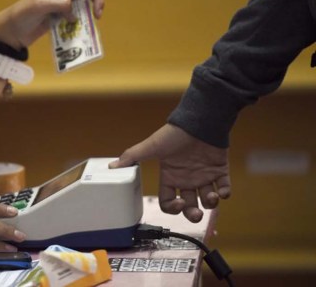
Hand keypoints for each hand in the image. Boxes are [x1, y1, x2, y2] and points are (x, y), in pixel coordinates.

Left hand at [0, 0, 103, 49]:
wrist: (11, 31)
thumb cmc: (23, 14)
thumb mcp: (39, 5)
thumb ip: (58, 4)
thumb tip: (72, 11)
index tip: (97, 14)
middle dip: (95, 8)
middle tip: (94, 21)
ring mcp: (63, 5)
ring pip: (83, 9)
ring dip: (86, 19)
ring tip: (82, 30)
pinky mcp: (60, 17)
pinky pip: (76, 20)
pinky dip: (78, 27)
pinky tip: (74, 35)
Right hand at [109, 124, 230, 222]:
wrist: (199, 122)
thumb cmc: (174, 134)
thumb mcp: (152, 147)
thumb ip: (133, 157)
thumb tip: (111, 166)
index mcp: (170, 177)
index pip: (167, 202)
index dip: (172, 208)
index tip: (178, 203)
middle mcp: (186, 179)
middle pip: (188, 206)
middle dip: (193, 214)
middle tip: (196, 213)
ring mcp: (203, 176)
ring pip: (208, 200)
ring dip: (211, 204)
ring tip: (212, 197)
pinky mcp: (219, 171)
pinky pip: (225, 188)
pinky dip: (225, 192)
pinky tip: (221, 190)